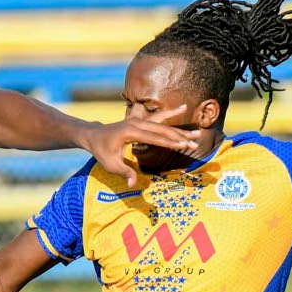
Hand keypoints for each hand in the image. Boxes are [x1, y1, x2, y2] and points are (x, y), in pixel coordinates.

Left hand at [82, 106, 202, 186]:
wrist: (95, 135)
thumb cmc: (102, 151)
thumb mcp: (110, 164)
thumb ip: (123, 172)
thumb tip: (132, 184)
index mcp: (130, 132)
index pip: (154, 138)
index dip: (170, 142)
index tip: (184, 144)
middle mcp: (137, 123)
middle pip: (163, 130)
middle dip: (180, 136)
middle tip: (196, 141)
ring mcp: (140, 120)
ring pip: (164, 124)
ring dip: (180, 128)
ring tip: (197, 131)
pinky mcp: (142, 120)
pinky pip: (159, 116)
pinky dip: (171, 113)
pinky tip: (183, 108)